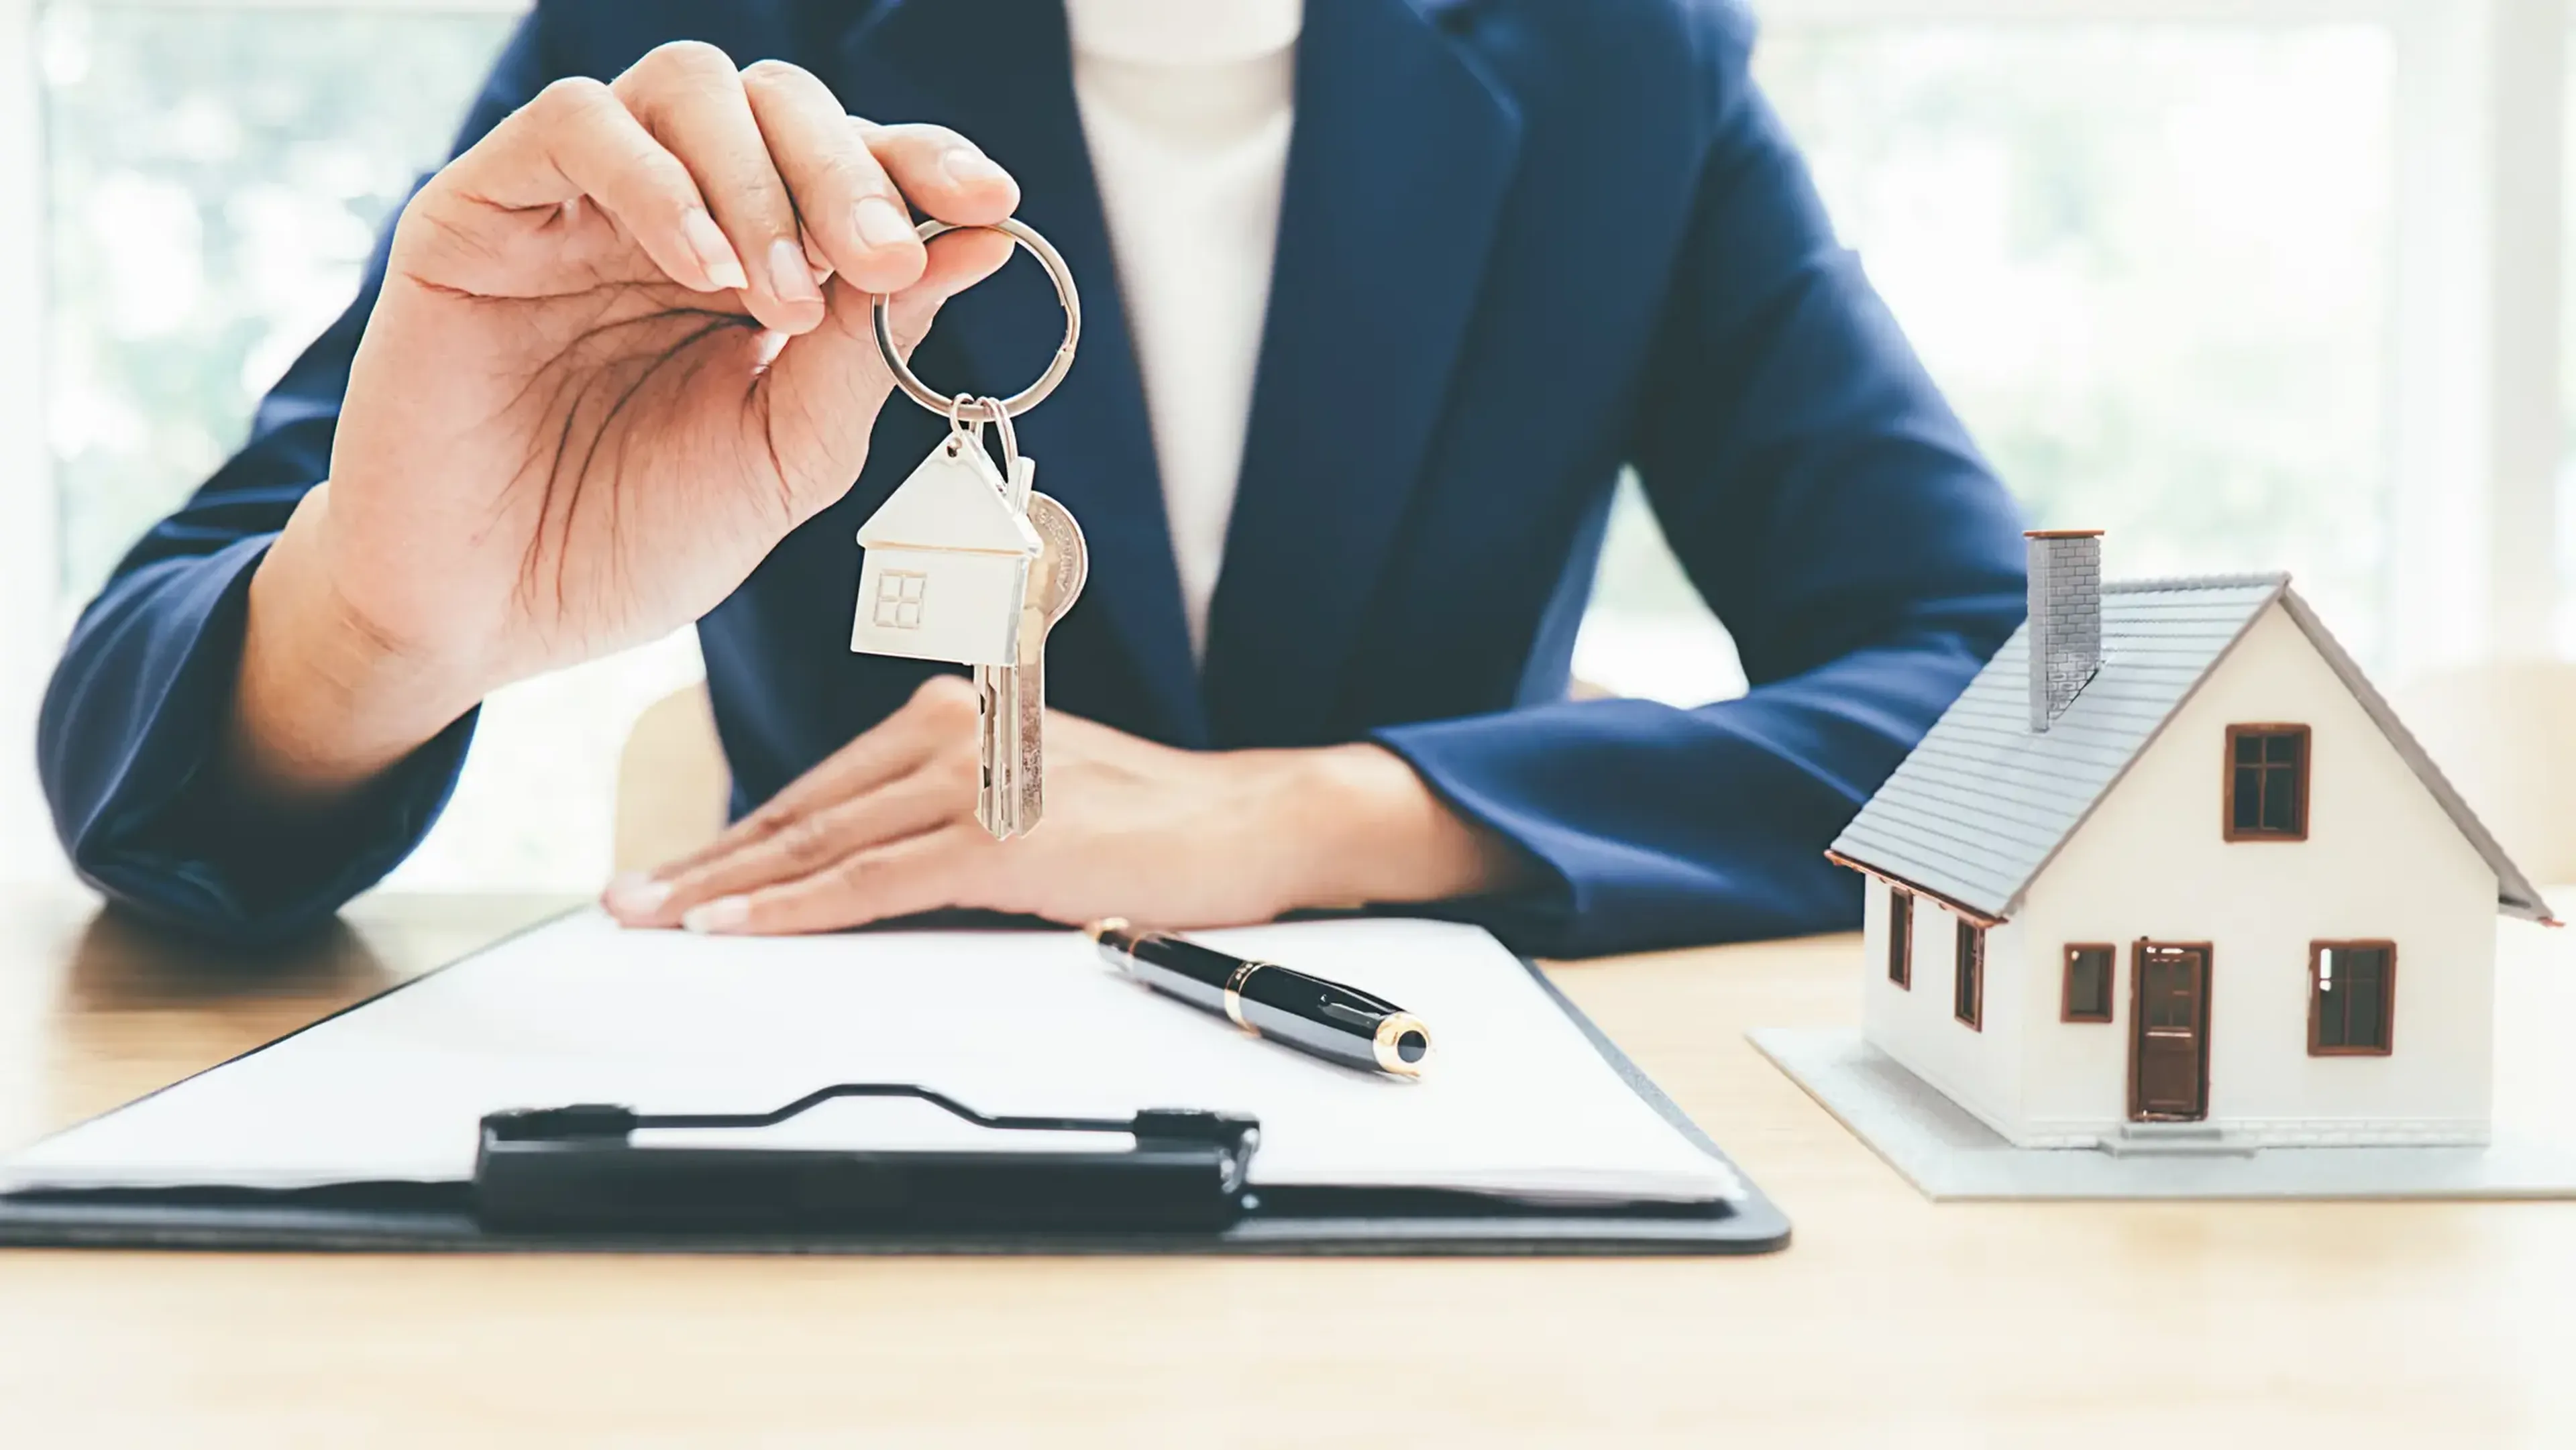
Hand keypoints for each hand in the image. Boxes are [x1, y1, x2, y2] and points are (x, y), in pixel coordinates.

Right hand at [231, 44, 1018, 801]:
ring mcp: (575, 204)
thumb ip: (871, 349)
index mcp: (752, 264)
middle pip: (779, 104)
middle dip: (851, 173)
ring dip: (760, 179)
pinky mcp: (481, 209)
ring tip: (784, 293)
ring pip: (687, 88)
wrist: (486, 617)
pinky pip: (576, 125)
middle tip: (884, 258)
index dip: (923, 166)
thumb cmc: (629, 541)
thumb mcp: (786, 457)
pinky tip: (696, 269)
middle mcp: (671, 213)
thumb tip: (983, 242)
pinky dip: (657, 180)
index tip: (993, 202)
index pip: (851, 166)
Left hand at [601, 677, 1527, 934]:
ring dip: (725, 888)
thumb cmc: (1149, 823)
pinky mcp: (1000, 837)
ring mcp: (972, 782)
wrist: (1250, 822)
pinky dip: (797, 908)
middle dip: (701, 863)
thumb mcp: (1028, 797)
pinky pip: (874, 881)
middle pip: (798, 812)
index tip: (666, 874)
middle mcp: (949, 733)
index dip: (732, 838)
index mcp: (949, 716)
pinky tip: (739, 929)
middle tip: (622, 899)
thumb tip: (853, 876)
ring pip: (818, 843)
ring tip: (653, 919)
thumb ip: (942, 818)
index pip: (816, 789)